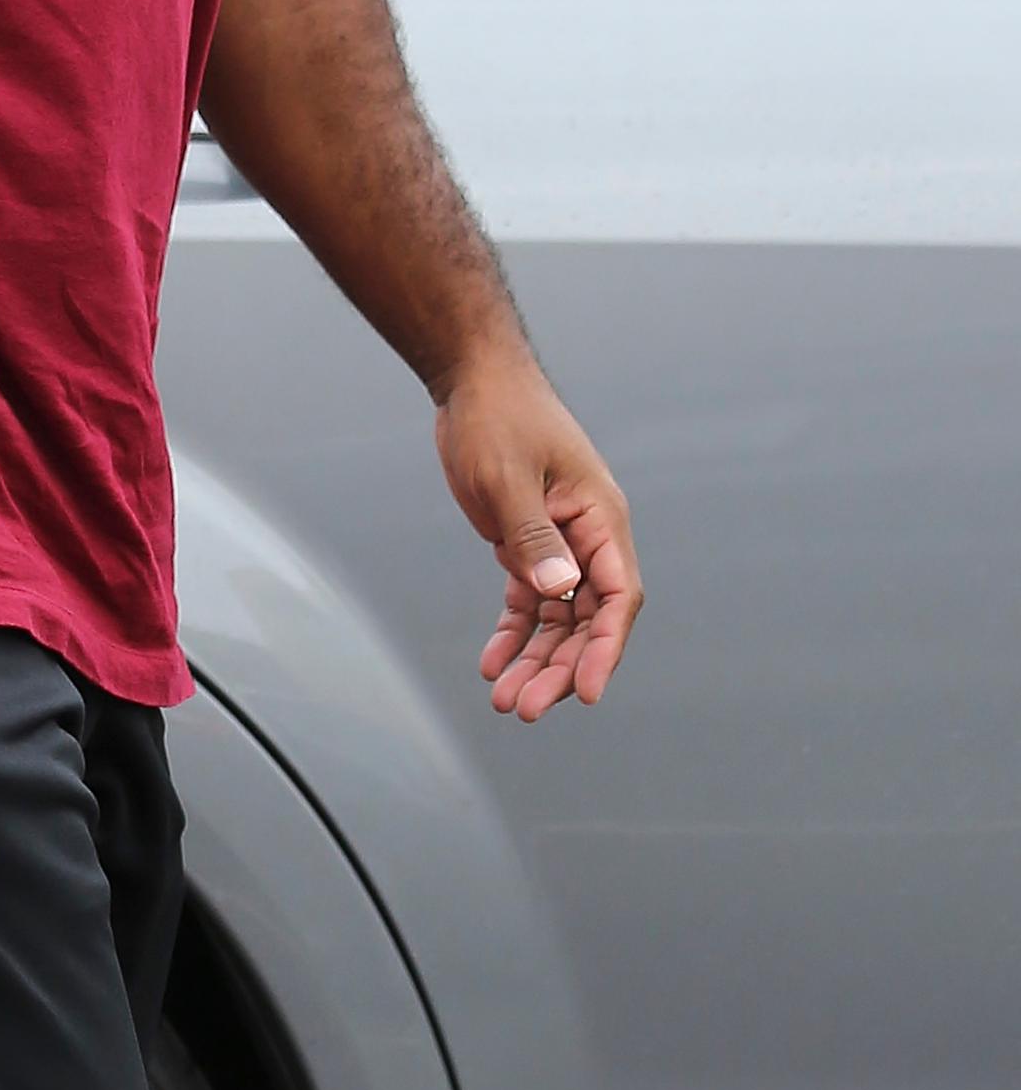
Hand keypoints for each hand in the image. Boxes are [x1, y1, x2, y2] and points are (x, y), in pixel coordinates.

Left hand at [433, 345, 641, 720]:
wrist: (472, 379)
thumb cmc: (497, 416)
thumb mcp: (507, 476)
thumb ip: (533, 535)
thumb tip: (560, 593)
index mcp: (601, 518)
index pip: (618, 597)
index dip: (606, 649)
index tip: (588, 694)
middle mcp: (588, 536)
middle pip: (587, 620)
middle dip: (561, 668)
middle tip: (524, 709)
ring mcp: (560, 542)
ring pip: (558, 618)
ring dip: (536, 660)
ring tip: (505, 702)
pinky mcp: (528, 543)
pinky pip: (529, 600)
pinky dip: (514, 632)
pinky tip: (493, 663)